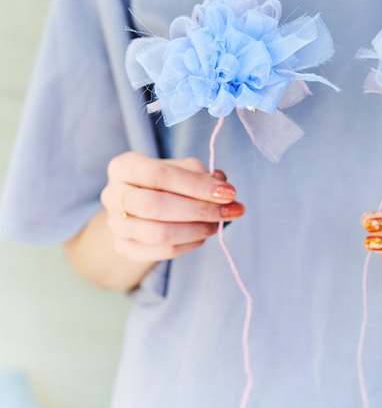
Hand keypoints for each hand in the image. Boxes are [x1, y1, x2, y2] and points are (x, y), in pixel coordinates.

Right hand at [100, 152, 244, 261]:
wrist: (138, 205)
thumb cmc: (165, 181)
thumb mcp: (180, 168)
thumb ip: (199, 174)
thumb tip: (221, 187)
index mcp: (123, 166)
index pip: (160, 174)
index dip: (197, 185)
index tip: (229, 192)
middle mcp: (112, 194)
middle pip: (157, 206)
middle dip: (200, 210)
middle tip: (231, 210)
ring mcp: (115, 224)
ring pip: (159, 233)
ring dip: (198, 229)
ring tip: (220, 224)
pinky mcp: (123, 247)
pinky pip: (160, 251)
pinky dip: (188, 245)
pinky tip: (204, 235)